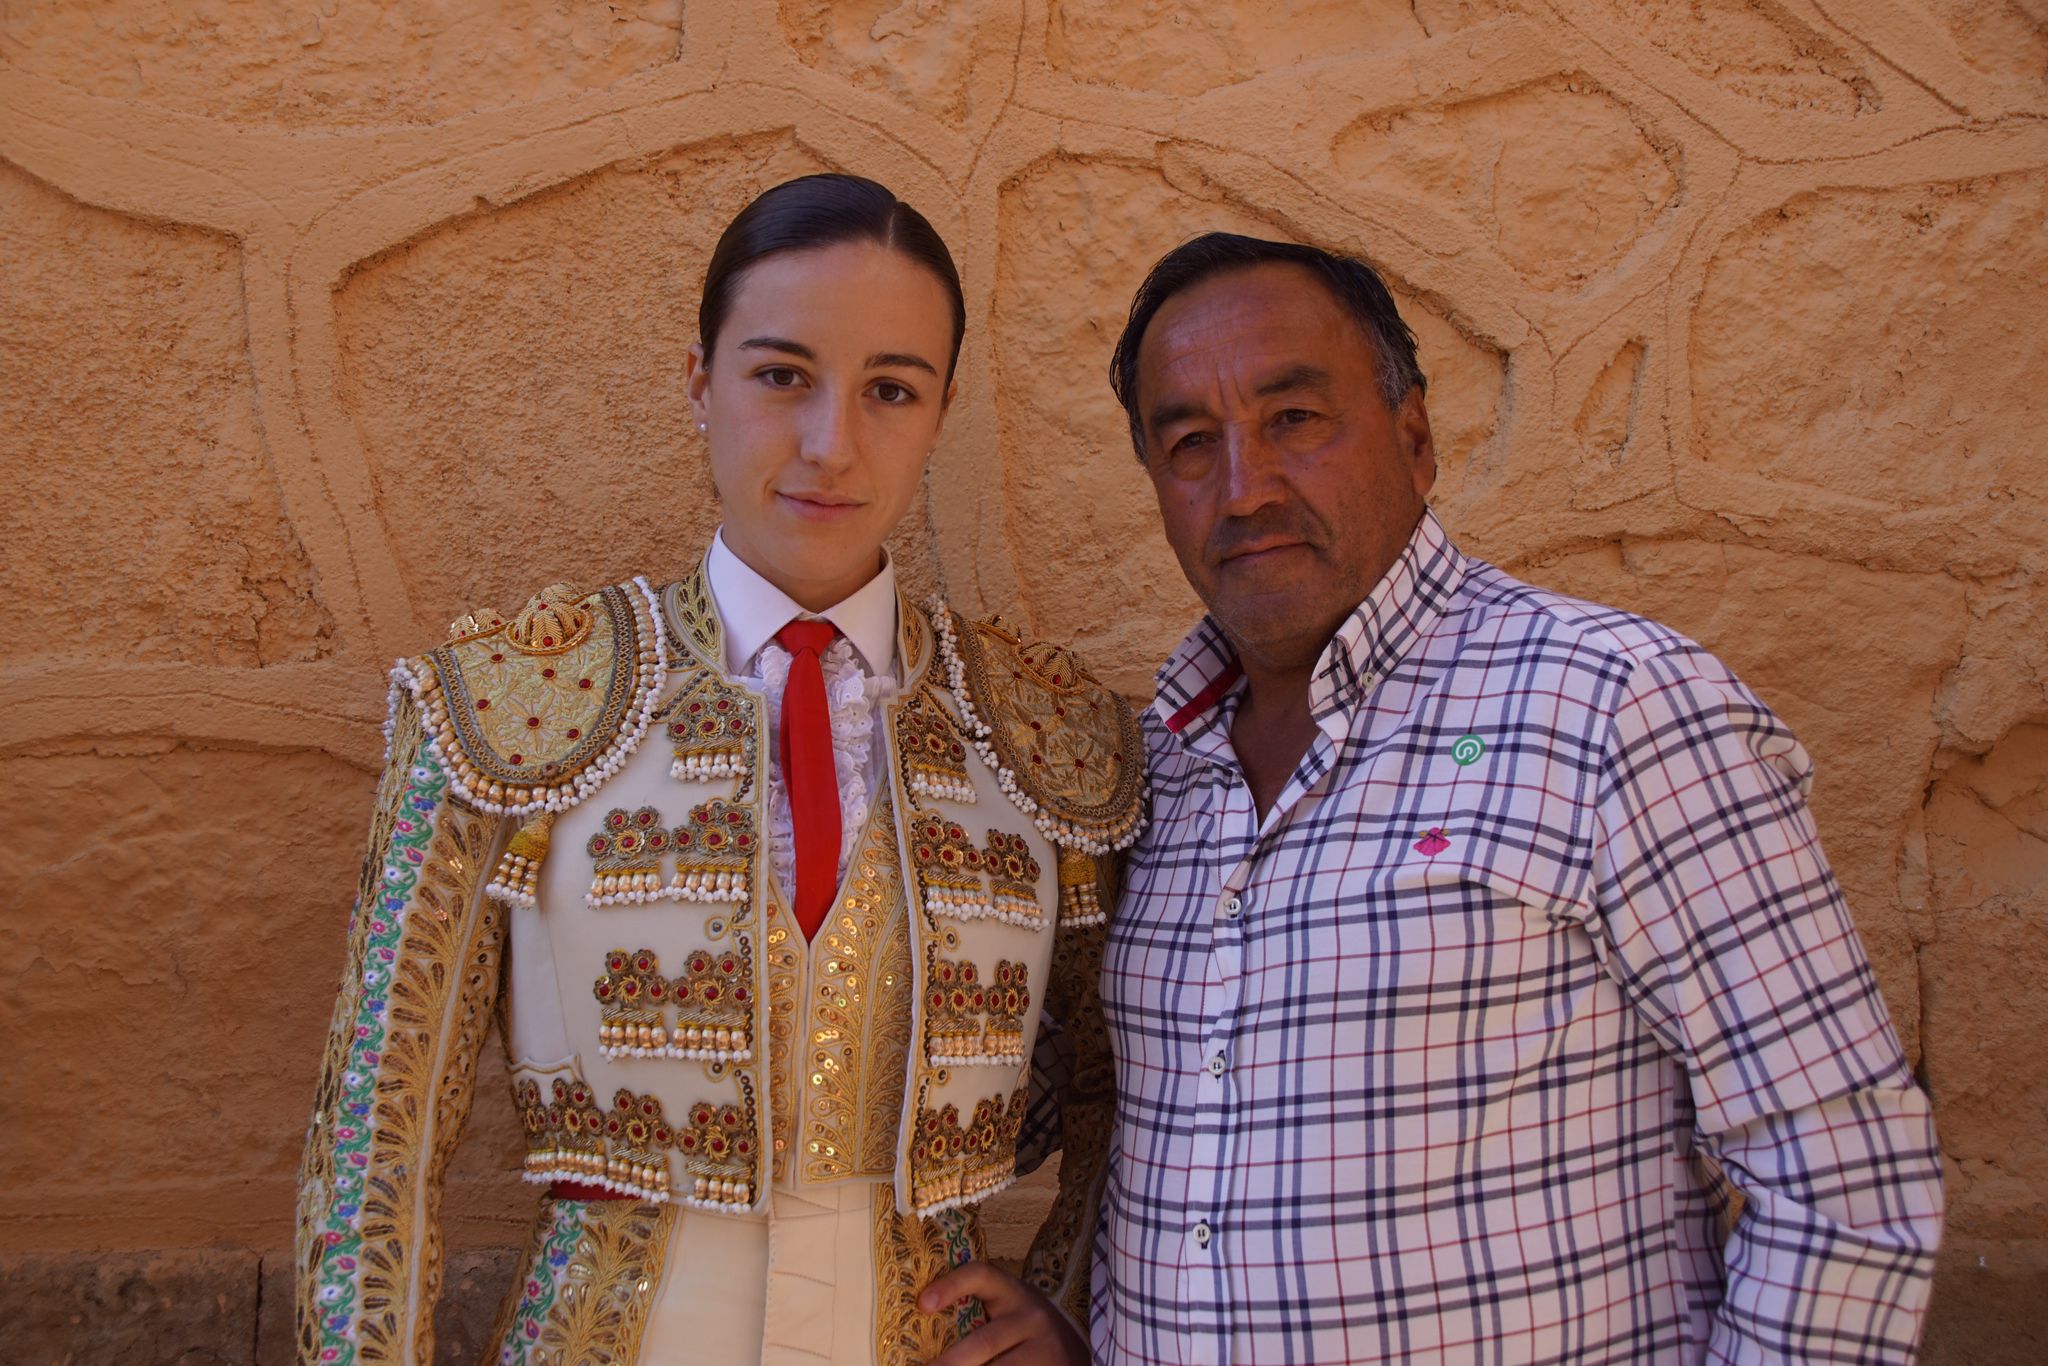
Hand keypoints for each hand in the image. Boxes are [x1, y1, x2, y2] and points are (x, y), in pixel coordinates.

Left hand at [919, 1260, 1087, 1364]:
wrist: (1072, 1352)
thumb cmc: (1023, 1329)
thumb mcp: (1007, 1312)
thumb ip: (977, 1315)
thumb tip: (923, 1334)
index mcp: (1012, 1293)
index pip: (981, 1276)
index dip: (951, 1286)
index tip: (922, 1304)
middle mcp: (1030, 1317)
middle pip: (983, 1342)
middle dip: (950, 1365)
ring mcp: (1043, 1350)